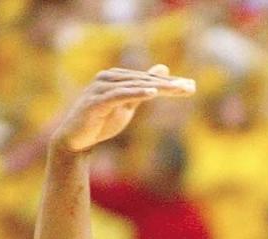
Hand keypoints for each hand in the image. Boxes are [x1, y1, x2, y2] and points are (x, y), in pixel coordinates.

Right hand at [52, 65, 194, 154]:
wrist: (76, 140)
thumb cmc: (101, 122)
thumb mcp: (127, 105)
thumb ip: (143, 88)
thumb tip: (162, 70)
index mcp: (117, 78)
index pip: (148, 79)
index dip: (170, 84)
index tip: (191, 87)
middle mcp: (108, 78)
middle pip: (144, 80)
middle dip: (168, 84)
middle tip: (190, 87)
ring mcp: (101, 88)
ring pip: (134, 86)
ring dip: (157, 87)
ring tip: (177, 89)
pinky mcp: (96, 101)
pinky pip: (119, 95)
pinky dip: (135, 92)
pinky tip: (152, 92)